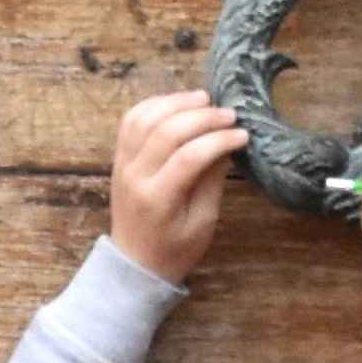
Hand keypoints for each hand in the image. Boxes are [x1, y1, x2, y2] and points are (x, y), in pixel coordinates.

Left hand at [110, 91, 248, 283]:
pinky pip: (131, 121)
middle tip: (229, 114)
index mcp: (157, 198)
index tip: (242, 134)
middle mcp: (134, 176)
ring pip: (144, 118)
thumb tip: (226, 145)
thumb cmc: (174, 249)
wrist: (134, 262)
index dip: (219, 140)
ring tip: (204, 99)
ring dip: (175, 103)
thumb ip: (212, 182)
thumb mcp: (203, 223)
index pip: (189, 156)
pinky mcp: (118, 158)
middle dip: (202, 117)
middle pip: (166, 131)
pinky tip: (176, 103)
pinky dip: (153, 105)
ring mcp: (122, 164)